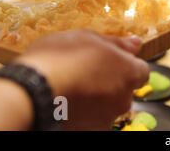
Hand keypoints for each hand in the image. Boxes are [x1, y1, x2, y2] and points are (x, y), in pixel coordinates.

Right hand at [15, 29, 148, 130]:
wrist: (29, 92)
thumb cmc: (58, 58)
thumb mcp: (88, 37)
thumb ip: (116, 43)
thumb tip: (136, 43)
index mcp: (129, 72)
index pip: (140, 70)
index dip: (125, 63)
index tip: (108, 60)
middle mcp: (124, 98)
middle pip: (124, 88)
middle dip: (111, 80)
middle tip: (85, 71)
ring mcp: (107, 118)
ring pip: (108, 105)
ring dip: (97, 97)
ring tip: (72, 87)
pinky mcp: (91, 131)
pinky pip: (93, 120)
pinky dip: (84, 113)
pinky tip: (67, 102)